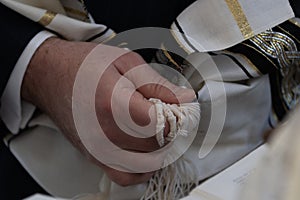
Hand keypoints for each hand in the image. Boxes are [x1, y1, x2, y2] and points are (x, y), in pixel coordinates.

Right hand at [21, 37, 195, 185]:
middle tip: (172, 114)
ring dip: (161, 150)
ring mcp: (97, 149)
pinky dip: (143, 169)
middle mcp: (103, 132)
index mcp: (113, 102)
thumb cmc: (83, 66)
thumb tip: (185, 98)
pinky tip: (147, 153)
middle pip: (155, 145)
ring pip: (145, 165)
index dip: (178, 116)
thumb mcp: (125, 62)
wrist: (50, 76)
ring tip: (160, 131)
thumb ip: (158, 83)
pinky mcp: (95, 157)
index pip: (160, 123)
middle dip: (172, 130)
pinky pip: (125, 176)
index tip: (181, 108)